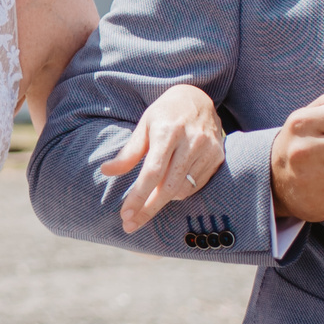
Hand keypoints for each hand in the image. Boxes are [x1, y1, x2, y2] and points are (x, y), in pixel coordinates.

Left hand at [101, 84, 226, 234]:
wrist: (198, 98)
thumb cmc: (165, 113)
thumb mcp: (143, 126)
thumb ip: (128, 152)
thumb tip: (105, 171)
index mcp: (168, 132)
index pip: (152, 172)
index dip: (138, 196)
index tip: (125, 214)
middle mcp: (190, 142)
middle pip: (168, 187)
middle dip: (148, 210)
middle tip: (130, 225)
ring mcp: (207, 150)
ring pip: (182, 190)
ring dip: (163, 200)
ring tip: (149, 197)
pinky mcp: (218, 157)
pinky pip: (196, 186)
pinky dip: (180, 192)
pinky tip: (169, 187)